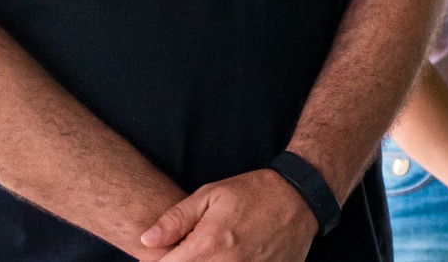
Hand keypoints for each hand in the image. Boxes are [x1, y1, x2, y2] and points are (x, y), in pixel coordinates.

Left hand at [141, 168, 317, 261]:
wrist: (300, 198)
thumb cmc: (253, 193)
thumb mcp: (211, 195)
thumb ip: (176, 219)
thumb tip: (147, 239)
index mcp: (207, 245)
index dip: (161, 260)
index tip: (169, 252)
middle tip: (195, 251)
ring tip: (213, 253)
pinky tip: (232, 257)